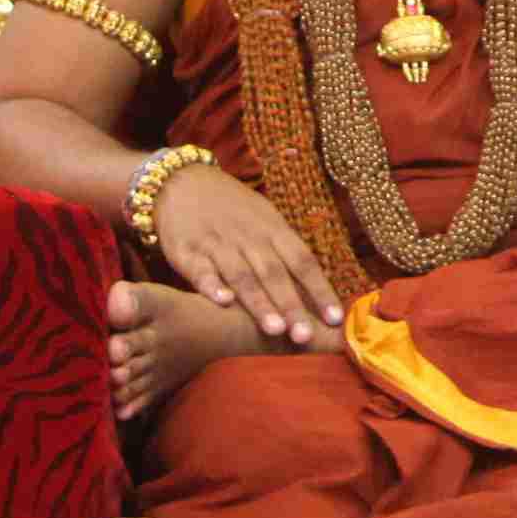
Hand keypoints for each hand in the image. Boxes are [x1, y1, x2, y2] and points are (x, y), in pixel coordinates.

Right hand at [140, 168, 341, 351]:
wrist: (181, 181)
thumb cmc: (231, 208)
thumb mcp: (264, 220)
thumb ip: (285, 253)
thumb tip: (317, 292)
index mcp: (273, 230)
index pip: (302, 261)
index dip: (320, 290)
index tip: (335, 319)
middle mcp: (249, 237)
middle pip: (275, 273)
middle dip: (291, 305)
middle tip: (305, 336)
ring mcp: (218, 243)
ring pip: (242, 275)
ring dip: (259, 302)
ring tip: (274, 329)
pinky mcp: (187, 250)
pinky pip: (201, 269)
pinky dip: (212, 285)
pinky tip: (222, 302)